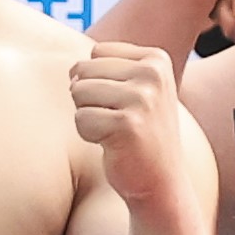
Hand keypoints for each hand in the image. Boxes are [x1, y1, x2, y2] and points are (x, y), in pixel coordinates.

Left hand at [70, 39, 211, 234]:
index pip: (97, 52)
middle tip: (118, 121)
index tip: (125, 103)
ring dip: (89, 116)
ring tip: (116, 131)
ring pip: (78, 92)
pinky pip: (80, 119)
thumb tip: (72, 73)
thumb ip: (106, 68)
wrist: (162, 182)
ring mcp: (142, 98)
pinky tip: (113, 145)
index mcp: (156, 59)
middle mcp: (153, 73)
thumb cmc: (140, 134)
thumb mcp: (137, 89)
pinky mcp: (127, 124)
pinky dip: (89, 135)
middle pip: (83, 70)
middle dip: (90, 98)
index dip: (99, 80)